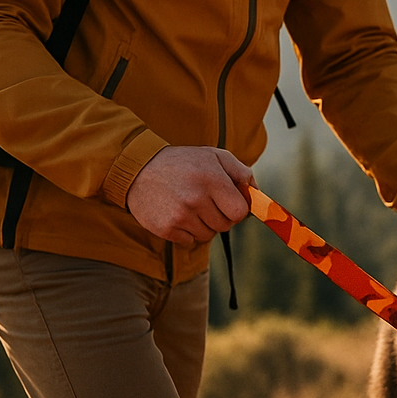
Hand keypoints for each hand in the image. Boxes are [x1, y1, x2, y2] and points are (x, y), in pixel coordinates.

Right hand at [126, 146, 255, 244]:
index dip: (237, 209)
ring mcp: (180, 216)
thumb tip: (257, 193)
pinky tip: (177, 213)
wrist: (138, 168)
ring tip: (190, 206)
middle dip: (221, 216)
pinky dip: (187, 232)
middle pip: (225, 226)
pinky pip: (190, 241)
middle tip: (207, 202)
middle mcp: (196, 199)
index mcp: (212, 179)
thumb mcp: (214, 156)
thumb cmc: (182, 162)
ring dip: (203, 225)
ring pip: (208, 235)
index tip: (229, 203)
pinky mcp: (166, 228)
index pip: (240, 212)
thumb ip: (241, 172)